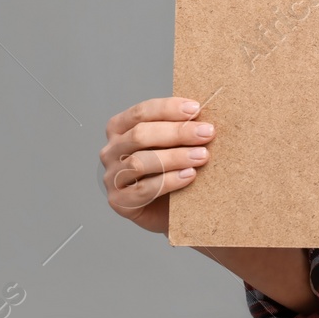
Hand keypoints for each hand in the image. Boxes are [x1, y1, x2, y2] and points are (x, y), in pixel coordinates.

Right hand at [101, 96, 213, 235]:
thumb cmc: (174, 168)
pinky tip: (189, 176)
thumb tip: (203, 117)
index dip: (168, 108)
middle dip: (177, 132)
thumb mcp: (175, 144)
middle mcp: (111, 151)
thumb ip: (182, 129)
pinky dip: (169, 181)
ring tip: (202, 156)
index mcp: (120, 129)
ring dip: (175, 157)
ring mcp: (112, 177)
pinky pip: (143, 189)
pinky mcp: (119, 201)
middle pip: (140, 135)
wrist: (174, 209)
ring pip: (139, 162)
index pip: (141, 112)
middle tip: (207, 133)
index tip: (196, 109)